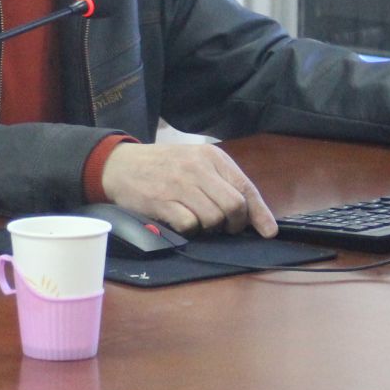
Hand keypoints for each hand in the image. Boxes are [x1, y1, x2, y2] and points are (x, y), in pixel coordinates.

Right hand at [99, 140, 277, 236]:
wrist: (121, 164)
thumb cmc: (164, 166)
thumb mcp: (196, 162)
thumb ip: (222, 182)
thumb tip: (250, 214)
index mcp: (212, 157)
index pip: (246, 188)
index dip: (260, 214)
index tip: (268, 232)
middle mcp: (199, 168)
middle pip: (234, 206)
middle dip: (234, 224)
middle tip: (225, 227)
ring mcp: (180, 185)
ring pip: (214, 218)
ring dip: (210, 228)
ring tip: (199, 222)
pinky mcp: (162, 201)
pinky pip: (190, 225)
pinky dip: (191, 229)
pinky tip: (182, 222)